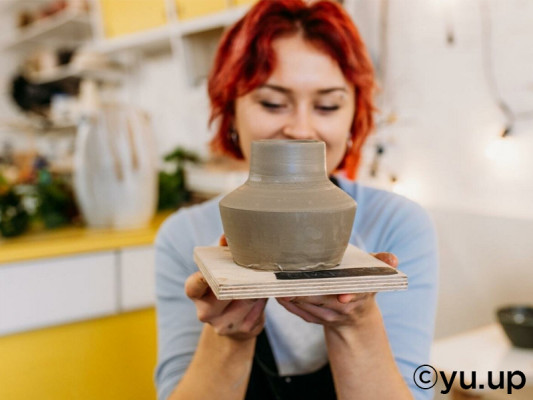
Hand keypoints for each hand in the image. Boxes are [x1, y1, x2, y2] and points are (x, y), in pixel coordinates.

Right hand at [185, 234, 267, 340]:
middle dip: (241, 280)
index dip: (200, 279)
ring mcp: (224, 325)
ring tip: (261, 280)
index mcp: (197, 295)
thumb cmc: (226, 289)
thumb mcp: (221, 272)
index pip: (193, 287)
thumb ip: (222, 254)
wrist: (234, 324)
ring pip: (247, 300)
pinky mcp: (244, 331)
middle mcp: (206, 312)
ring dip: (257, 288)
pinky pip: (259, 310)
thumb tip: (226, 237)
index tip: (210, 271)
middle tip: (253, 269)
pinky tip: (263, 295)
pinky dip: (264, 300)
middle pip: (225, 293)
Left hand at [276, 252, 397, 328]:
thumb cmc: (361, 287)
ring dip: (293, 298)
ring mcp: (327, 316)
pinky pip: (300, 314)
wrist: (355, 318)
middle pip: (323, 301)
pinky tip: (277, 294)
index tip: (342, 296)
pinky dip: (288, 305)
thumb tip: (392, 259)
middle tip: (292, 282)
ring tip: (279, 286)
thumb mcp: (374, 275)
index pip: (354, 295)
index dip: (348, 296)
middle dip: (308, 293)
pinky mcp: (314, 318)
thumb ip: (381, 264)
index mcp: (358, 295)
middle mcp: (342, 309)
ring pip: (308, 308)